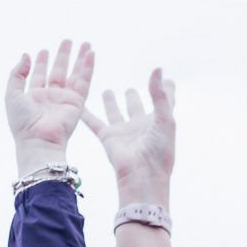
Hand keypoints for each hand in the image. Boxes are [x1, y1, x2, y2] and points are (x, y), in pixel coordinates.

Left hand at [6, 40, 94, 176]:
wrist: (38, 140)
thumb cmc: (22, 122)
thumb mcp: (12, 94)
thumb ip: (17, 74)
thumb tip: (26, 55)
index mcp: (34, 96)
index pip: (39, 75)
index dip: (41, 62)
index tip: (44, 50)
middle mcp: (51, 97)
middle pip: (59, 71)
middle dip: (63, 56)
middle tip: (68, 41)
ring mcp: (65, 99)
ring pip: (74, 74)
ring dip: (80, 59)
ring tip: (85, 44)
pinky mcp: (77, 102)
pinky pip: (84, 81)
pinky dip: (88, 68)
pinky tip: (91, 54)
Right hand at [82, 67, 175, 206]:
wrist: (142, 176)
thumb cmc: (159, 151)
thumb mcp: (165, 119)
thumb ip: (160, 95)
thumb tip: (158, 70)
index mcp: (158, 122)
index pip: (164, 103)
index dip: (166, 91)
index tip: (166, 80)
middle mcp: (141, 126)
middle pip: (137, 108)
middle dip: (134, 98)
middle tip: (131, 89)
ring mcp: (124, 132)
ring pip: (115, 113)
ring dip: (111, 103)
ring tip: (108, 91)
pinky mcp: (108, 138)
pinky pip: (94, 123)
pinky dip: (87, 114)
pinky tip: (80, 106)